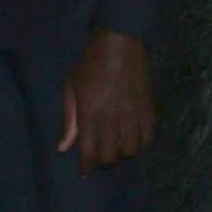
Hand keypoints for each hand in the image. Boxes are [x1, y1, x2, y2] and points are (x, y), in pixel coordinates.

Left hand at [58, 29, 154, 175]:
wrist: (119, 41)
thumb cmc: (89, 63)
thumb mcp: (71, 88)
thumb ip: (68, 120)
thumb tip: (64, 148)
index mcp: (90, 114)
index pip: (89, 153)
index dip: (86, 167)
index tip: (85, 171)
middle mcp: (112, 118)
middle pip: (111, 156)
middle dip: (103, 160)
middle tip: (100, 154)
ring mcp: (133, 113)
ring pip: (131, 150)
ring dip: (122, 152)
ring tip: (117, 146)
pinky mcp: (148, 107)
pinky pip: (148, 137)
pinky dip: (141, 143)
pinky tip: (134, 138)